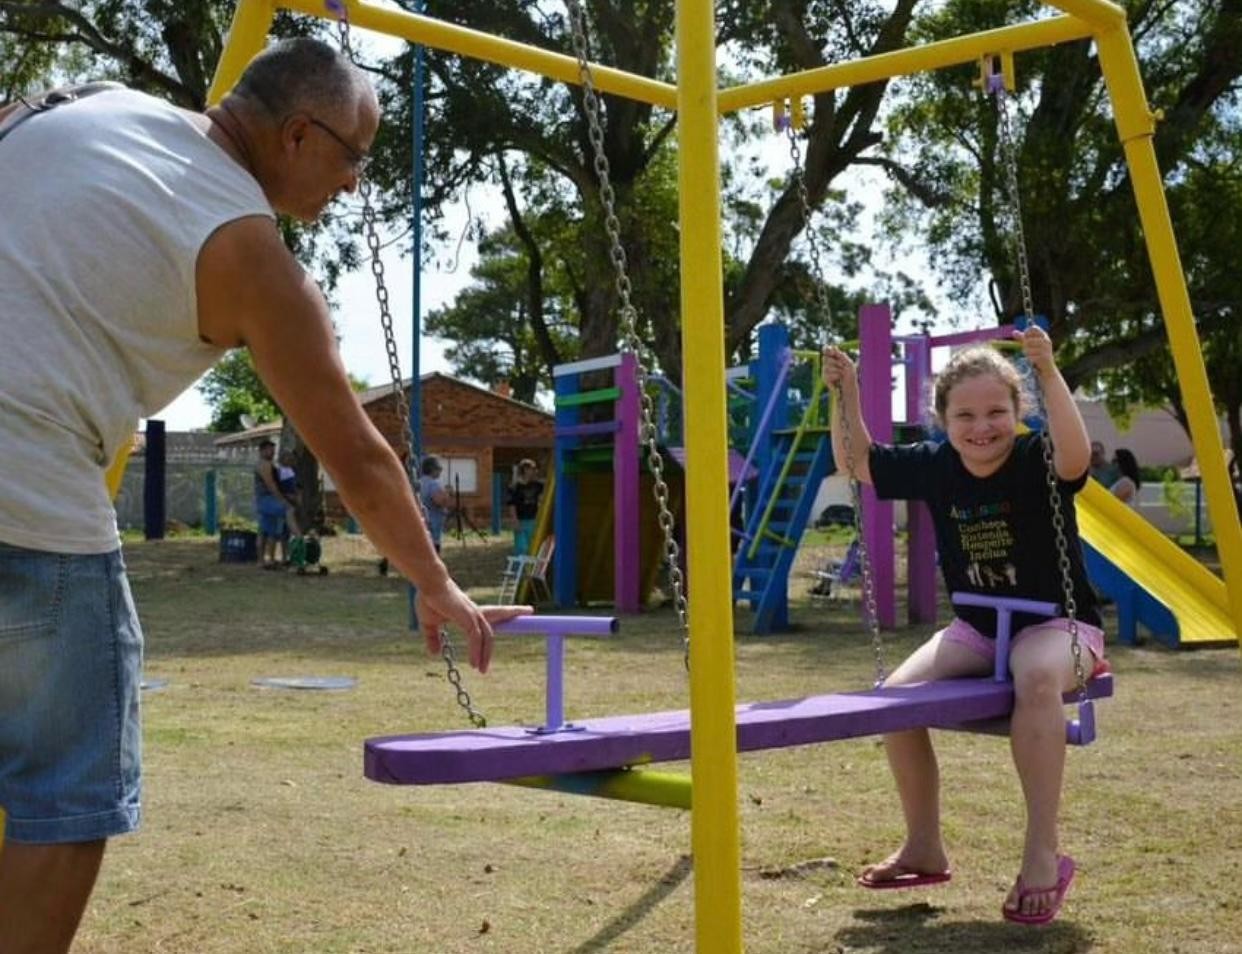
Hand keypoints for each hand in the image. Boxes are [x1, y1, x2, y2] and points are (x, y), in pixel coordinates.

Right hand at [415, 581, 531, 673]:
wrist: (428, 584)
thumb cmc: (429, 599)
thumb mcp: (430, 623)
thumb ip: (433, 638)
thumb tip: (434, 653)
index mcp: (469, 612)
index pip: (492, 612)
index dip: (505, 612)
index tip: (520, 609)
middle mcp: (475, 612)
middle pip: (499, 613)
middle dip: (513, 612)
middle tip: (530, 610)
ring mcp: (473, 615)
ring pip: (488, 636)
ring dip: (487, 653)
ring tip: (482, 670)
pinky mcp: (467, 618)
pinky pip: (476, 639)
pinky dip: (477, 652)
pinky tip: (474, 664)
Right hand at [821, 345, 857, 390]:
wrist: (849, 387)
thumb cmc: (850, 375)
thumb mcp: (848, 363)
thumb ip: (841, 355)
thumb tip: (833, 346)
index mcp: (834, 357)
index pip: (826, 350)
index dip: (826, 349)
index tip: (829, 349)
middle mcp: (828, 363)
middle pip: (826, 358)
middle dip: (837, 362)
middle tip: (843, 367)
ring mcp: (825, 370)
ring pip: (827, 367)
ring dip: (837, 371)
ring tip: (841, 375)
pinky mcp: (824, 378)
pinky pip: (827, 374)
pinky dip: (835, 377)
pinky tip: (837, 380)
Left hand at [1013, 325, 1055, 375]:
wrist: (1047, 366)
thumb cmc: (1037, 352)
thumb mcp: (1030, 344)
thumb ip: (1022, 337)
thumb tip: (1013, 332)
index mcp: (1044, 335)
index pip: (1033, 328)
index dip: (1026, 332)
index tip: (1025, 337)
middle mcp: (1046, 341)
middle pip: (1028, 339)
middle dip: (1025, 345)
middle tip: (1027, 348)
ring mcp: (1046, 349)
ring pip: (1028, 348)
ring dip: (1026, 352)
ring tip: (1030, 354)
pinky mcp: (1044, 357)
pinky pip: (1031, 356)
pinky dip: (1029, 358)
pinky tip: (1032, 359)